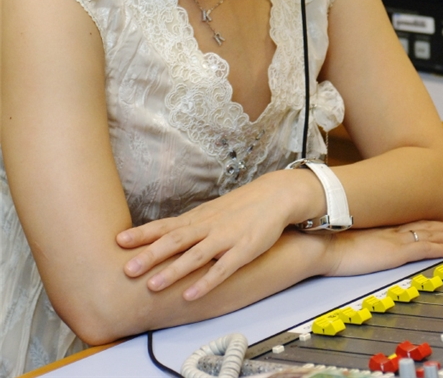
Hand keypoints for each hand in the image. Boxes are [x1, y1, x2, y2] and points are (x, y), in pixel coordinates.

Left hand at [116, 170, 316, 300]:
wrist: (274, 195)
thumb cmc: (241, 206)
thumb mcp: (212, 212)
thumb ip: (191, 226)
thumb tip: (164, 237)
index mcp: (198, 218)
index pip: (165, 225)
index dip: (142, 233)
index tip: (119, 240)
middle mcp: (207, 226)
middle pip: (174, 240)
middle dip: (149, 255)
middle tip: (126, 268)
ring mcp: (225, 238)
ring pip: (195, 255)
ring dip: (173, 270)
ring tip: (152, 286)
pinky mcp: (243, 250)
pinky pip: (222, 269)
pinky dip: (206, 282)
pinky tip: (191, 295)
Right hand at [324, 220, 442, 276]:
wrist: (320, 243)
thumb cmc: (323, 241)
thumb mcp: (339, 235)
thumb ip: (351, 234)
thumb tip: (346, 234)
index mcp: (376, 226)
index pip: (406, 222)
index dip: (423, 220)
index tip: (435, 220)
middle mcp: (387, 229)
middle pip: (421, 224)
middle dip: (441, 225)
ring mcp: (393, 239)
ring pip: (428, 234)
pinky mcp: (396, 251)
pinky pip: (426, 248)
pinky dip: (442, 248)